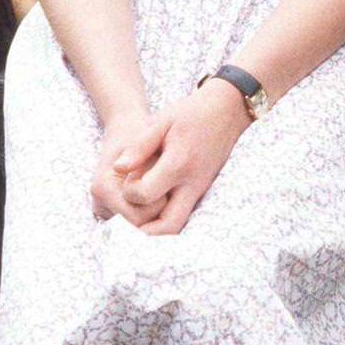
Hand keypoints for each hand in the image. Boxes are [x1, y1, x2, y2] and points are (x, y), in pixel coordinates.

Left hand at [106, 79, 250, 234]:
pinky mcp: (201, 191)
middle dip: (145, 232)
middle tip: (127, 225)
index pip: (145, 195)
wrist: (226, 111)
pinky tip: (151, 211)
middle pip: (168, 226)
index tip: (126, 180)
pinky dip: (165, 219)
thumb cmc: (190, 114)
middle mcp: (191, 184)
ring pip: (178, 226)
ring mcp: (200, 191)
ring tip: (136, 220)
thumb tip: (118, 168)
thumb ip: (139, 146)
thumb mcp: (160, 122)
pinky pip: (183, 215)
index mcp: (178, 164)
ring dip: (156, 229)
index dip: (130, 192)